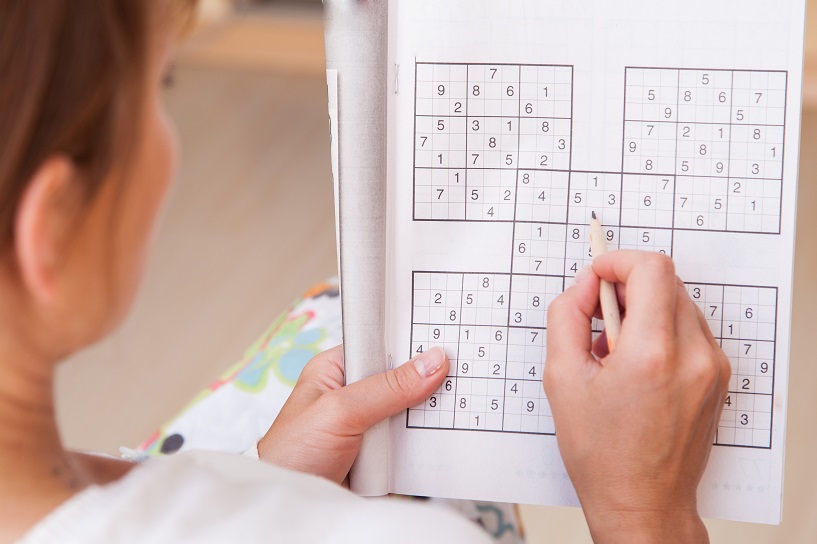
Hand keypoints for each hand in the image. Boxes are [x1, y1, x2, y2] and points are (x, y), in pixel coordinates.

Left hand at [257, 345, 447, 483]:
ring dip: (427, 416)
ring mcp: (368, 425)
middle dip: (426, 382)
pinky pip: (410, 443)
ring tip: (460, 408)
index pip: (382, 345)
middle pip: (402, 379)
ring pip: (409, 412)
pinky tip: (446, 440)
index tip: (447, 341)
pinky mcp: (378, 455)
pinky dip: (424, 445)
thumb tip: (432, 362)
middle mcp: (354, 393)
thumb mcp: (341, 411)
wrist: (290, 509)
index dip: (411, 344)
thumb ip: (387, 388)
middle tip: (460, 377)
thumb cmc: (292, 454)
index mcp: (337, 369)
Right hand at [544, 251, 729, 542]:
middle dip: (626, 287)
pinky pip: (690, 329)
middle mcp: (693, 355)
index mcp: (652, 353)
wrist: (643, 503)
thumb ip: (567, 316)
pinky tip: (635, 364)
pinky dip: (660, 330)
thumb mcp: (562, 379)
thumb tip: (584, 286)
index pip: (651, 269)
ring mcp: (712, 367)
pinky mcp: (718, 377)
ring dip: (644, 309)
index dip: (617, 261)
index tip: (597, 275)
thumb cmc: (602, 453)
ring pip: (678, 303)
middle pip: (666, 282)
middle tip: (597, 317)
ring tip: (614, 350)